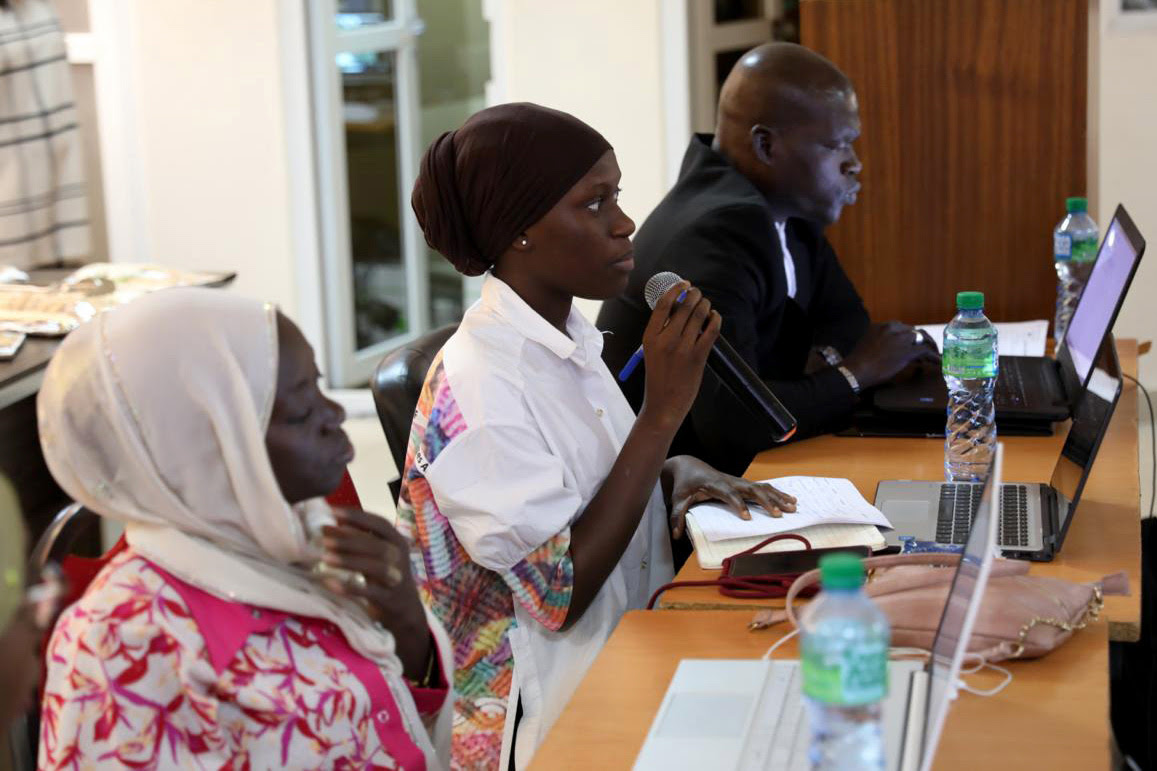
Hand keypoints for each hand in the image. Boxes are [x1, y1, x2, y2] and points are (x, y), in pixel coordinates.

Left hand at [321, 508, 431, 679]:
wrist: (406, 612)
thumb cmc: (386, 577)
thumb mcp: (379, 556)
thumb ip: (361, 541)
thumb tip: (330, 525)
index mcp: (398, 541)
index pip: (379, 524)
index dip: (357, 517)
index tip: (333, 511)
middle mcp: (400, 557)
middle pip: (375, 544)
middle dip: (349, 539)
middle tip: (324, 536)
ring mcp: (397, 579)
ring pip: (374, 566)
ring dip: (349, 560)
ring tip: (325, 557)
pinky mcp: (389, 600)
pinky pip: (369, 593)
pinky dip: (348, 587)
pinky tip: (329, 583)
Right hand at [638, 282, 721, 431]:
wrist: (664, 405)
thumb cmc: (658, 378)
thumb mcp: (652, 352)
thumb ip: (663, 332)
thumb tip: (680, 309)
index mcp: (650, 337)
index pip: (664, 304)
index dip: (676, 289)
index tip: (684, 284)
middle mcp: (666, 340)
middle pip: (684, 306)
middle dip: (694, 295)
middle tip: (698, 294)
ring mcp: (683, 348)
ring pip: (699, 315)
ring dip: (705, 305)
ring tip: (706, 304)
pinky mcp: (698, 356)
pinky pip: (711, 330)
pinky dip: (715, 319)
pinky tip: (715, 316)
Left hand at [663, 456, 797, 539]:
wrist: (688, 465)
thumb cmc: (684, 483)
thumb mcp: (677, 498)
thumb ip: (677, 515)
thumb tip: (676, 535)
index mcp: (715, 484)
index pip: (729, 493)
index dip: (738, 504)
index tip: (747, 517)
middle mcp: (730, 481)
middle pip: (751, 489)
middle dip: (766, 501)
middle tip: (778, 515)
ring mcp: (738, 481)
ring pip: (761, 487)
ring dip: (777, 496)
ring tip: (793, 506)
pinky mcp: (742, 483)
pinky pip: (762, 487)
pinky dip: (776, 493)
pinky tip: (790, 499)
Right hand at [842, 321, 939, 389]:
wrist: (856, 370)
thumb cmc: (858, 362)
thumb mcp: (868, 345)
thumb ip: (880, 342)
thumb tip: (890, 350)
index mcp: (881, 326)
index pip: (901, 328)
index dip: (909, 338)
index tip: (911, 345)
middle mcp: (892, 328)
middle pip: (913, 331)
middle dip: (919, 341)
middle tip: (924, 352)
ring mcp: (900, 339)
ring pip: (921, 338)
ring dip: (928, 346)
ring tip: (933, 355)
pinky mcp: (907, 351)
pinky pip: (925, 351)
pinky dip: (933, 356)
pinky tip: (937, 362)